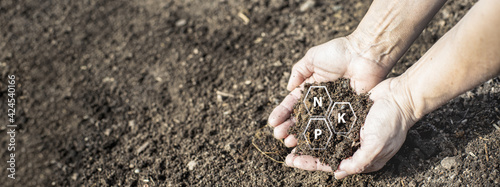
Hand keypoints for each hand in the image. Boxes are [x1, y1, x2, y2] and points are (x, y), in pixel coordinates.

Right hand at [268, 36, 394, 147]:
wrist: (365, 55)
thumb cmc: (339, 52)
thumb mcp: (312, 57)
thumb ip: (298, 71)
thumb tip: (288, 88)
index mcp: (311, 87)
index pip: (293, 103)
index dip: (282, 113)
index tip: (272, 122)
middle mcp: (321, 100)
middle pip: (301, 117)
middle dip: (288, 127)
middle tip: (279, 136)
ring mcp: (333, 109)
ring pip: (314, 125)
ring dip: (301, 135)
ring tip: (289, 142)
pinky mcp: (347, 113)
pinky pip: (333, 127)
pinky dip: (322, 136)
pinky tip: (311, 143)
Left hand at [284, 77, 416, 177]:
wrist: (401, 96)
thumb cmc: (392, 122)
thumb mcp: (377, 146)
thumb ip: (359, 161)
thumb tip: (338, 174)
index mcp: (360, 157)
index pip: (330, 164)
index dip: (310, 163)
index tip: (292, 161)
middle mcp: (353, 145)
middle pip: (323, 152)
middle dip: (305, 153)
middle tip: (286, 152)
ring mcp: (350, 130)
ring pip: (323, 137)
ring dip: (307, 137)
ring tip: (291, 137)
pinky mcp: (347, 115)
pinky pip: (328, 121)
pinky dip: (316, 122)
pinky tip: (303, 120)